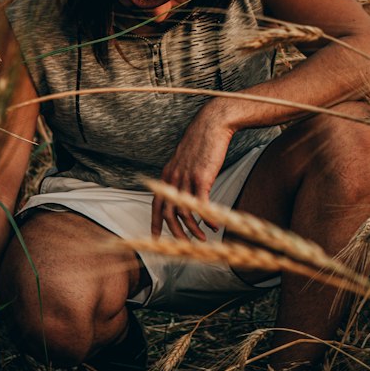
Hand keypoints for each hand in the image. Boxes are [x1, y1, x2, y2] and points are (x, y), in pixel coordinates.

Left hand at [152, 104, 234, 241]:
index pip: (155, 204)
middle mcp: (173, 178)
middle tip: (185, 245)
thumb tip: (184, 189)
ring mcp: (186, 178)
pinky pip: (201, 205)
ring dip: (193, 230)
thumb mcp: (185, 159)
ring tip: (203, 239)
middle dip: (175, 233)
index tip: (155, 238)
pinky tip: (215, 226)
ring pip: (183, 212)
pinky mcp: (201, 178)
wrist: (212, 124)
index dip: (155, 223)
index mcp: (167, 174)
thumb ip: (181, 175)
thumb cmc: (202, 141)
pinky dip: (207, 218)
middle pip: (168, 214)